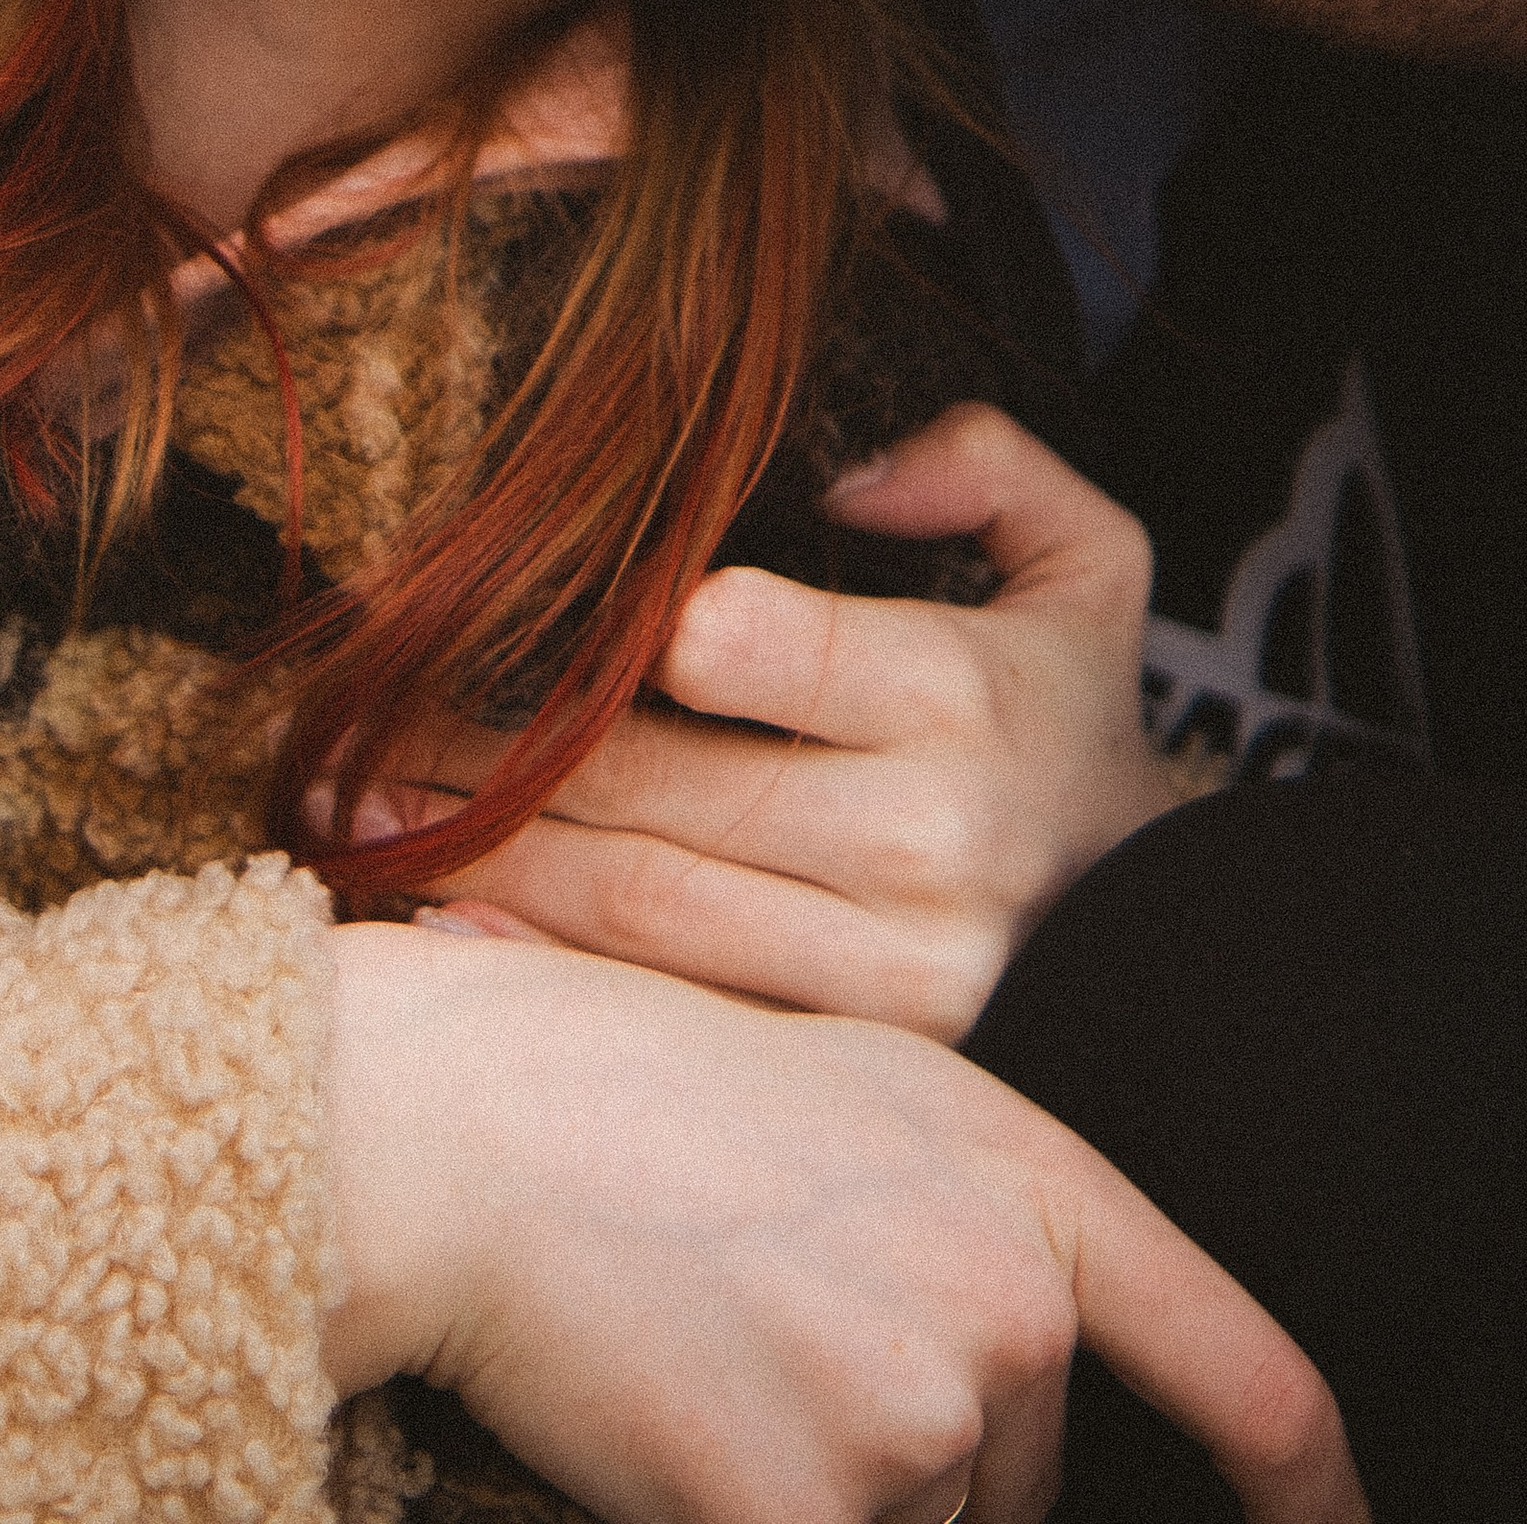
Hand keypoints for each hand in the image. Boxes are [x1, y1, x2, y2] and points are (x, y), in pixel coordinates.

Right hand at [322, 918, 1365, 1523]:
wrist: (473, 1126)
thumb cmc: (639, 1098)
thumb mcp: (866, 1105)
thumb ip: (986, 1231)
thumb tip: (1032, 1391)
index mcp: (1033, 1182)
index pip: (1250, 1376)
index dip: (1315, 1491)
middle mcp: (1008, 1302)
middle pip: (1019, 1489)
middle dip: (914, 1465)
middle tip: (761, 1332)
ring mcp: (917, 1413)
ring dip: (822, 1496)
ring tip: (705, 1360)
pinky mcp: (807, 1512)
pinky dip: (744, 1518)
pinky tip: (673, 1442)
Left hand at [336, 405, 1182, 1037]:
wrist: (1167, 951)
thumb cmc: (1073, 725)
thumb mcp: (1091, 564)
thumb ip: (986, 466)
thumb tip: (850, 474)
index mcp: (956, 693)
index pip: (747, 644)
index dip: (626, 625)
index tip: (514, 601)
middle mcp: (913, 840)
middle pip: (652, 789)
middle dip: (485, 750)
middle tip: (358, 712)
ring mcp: (877, 972)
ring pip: (635, 910)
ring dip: (480, 859)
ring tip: (360, 808)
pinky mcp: (844, 1061)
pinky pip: (663, 1011)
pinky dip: (542, 967)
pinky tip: (440, 920)